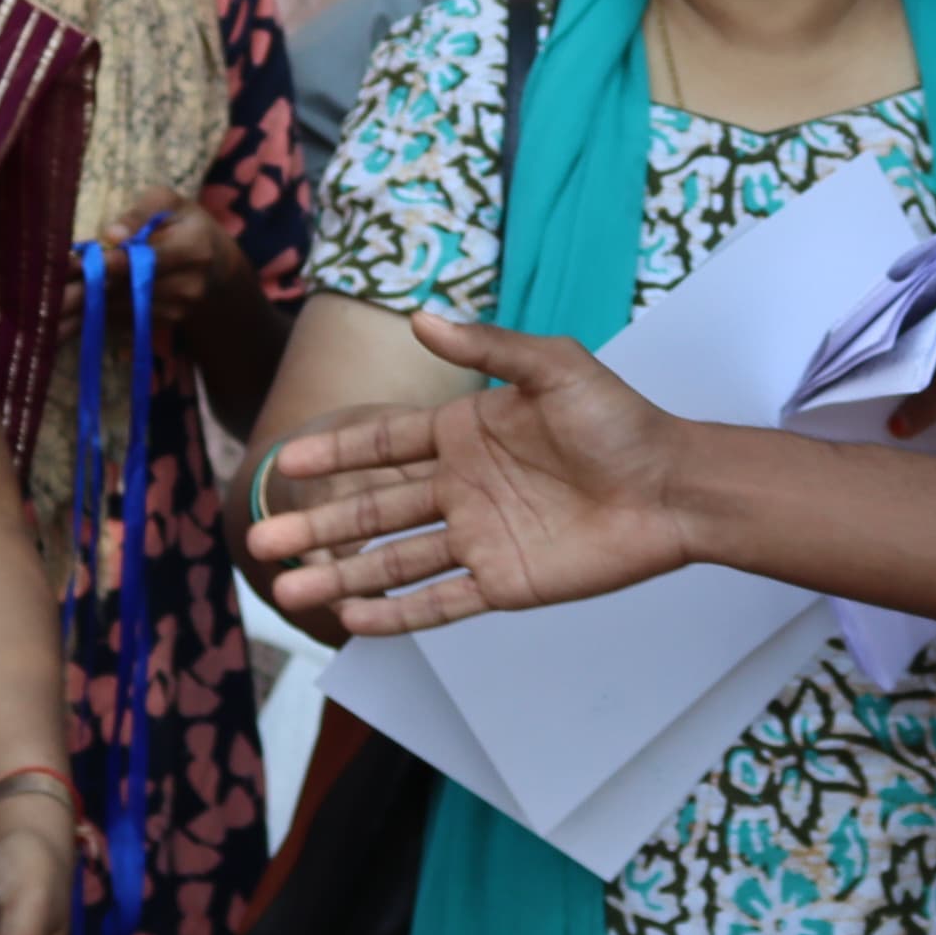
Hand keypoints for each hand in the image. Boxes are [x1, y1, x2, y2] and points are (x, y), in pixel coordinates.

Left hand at [65, 184, 253, 351]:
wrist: (216, 262)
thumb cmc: (183, 222)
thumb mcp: (167, 202)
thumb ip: (139, 213)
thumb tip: (111, 235)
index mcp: (194, 247)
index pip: (150, 259)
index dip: (116, 262)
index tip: (87, 262)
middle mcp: (191, 284)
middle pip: (133, 288)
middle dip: (95, 282)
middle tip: (63, 278)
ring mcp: (180, 309)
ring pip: (124, 306)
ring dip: (94, 297)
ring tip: (67, 286)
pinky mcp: (166, 324)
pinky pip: (126, 318)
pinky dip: (103, 307)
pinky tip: (88, 295)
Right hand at [250, 311, 693, 632]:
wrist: (674, 488)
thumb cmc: (620, 421)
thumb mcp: (554, 368)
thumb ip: (489, 346)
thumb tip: (421, 315)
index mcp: (465, 432)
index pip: (384, 444)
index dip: (335, 452)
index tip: (285, 459)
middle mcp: (462, 486)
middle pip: (374, 508)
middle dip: (318, 524)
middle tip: (261, 540)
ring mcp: (480, 537)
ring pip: (395, 560)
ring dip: (343, 574)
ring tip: (290, 590)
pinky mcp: (505, 581)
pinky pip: (440, 600)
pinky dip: (398, 613)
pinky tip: (353, 619)